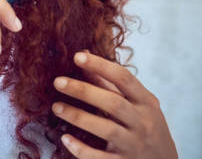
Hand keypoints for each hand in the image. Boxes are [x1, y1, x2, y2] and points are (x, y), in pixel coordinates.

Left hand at [52, 51, 177, 157]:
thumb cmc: (143, 123)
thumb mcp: (135, 102)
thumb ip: (109, 81)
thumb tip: (83, 53)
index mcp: (145, 102)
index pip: (124, 78)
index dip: (100, 65)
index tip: (76, 56)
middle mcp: (142, 122)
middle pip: (113, 103)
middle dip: (84, 91)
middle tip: (57, 82)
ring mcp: (134, 145)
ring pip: (107, 130)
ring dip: (78, 117)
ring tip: (56, 107)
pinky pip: (101, 158)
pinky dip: (82, 150)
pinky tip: (65, 138)